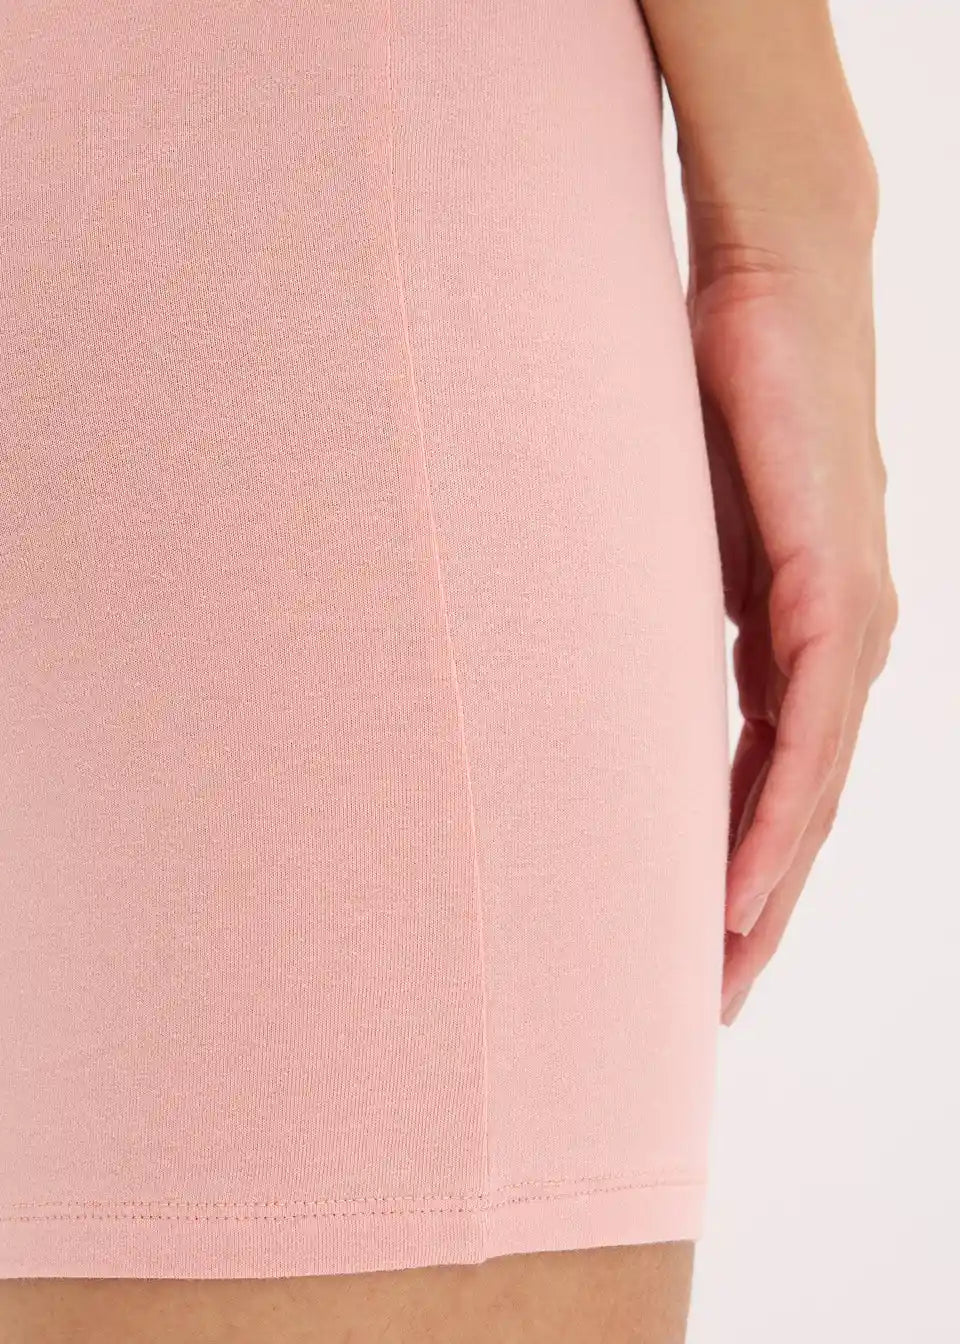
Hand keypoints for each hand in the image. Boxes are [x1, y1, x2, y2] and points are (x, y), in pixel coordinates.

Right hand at [686, 202, 897, 1024]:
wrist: (777, 283)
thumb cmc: (717, 400)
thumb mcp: (673, 538)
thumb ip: (661, 614)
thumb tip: (597, 669)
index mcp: (802, 637)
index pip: (777, 781)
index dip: (741, 871)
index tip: (696, 946)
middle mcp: (842, 645)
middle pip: (803, 810)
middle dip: (758, 912)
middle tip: (710, 1001)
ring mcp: (849, 622)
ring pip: (814, 790)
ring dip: (769, 888)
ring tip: (721, 973)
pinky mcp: (837, 588)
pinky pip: (810, 732)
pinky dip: (778, 814)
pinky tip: (747, 883)